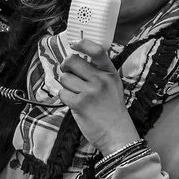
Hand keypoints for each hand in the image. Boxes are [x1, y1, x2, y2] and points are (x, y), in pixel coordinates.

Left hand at [55, 39, 136, 155]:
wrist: (117, 134)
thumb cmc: (112, 110)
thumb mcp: (113, 86)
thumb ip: (99, 73)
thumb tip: (76, 61)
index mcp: (110, 73)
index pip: (97, 50)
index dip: (82, 43)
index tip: (74, 43)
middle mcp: (101, 80)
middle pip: (72, 61)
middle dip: (65, 66)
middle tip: (67, 71)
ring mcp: (90, 92)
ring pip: (64, 77)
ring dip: (65, 85)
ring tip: (75, 93)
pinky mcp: (79, 104)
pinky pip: (62, 92)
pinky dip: (64, 97)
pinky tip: (73, 102)